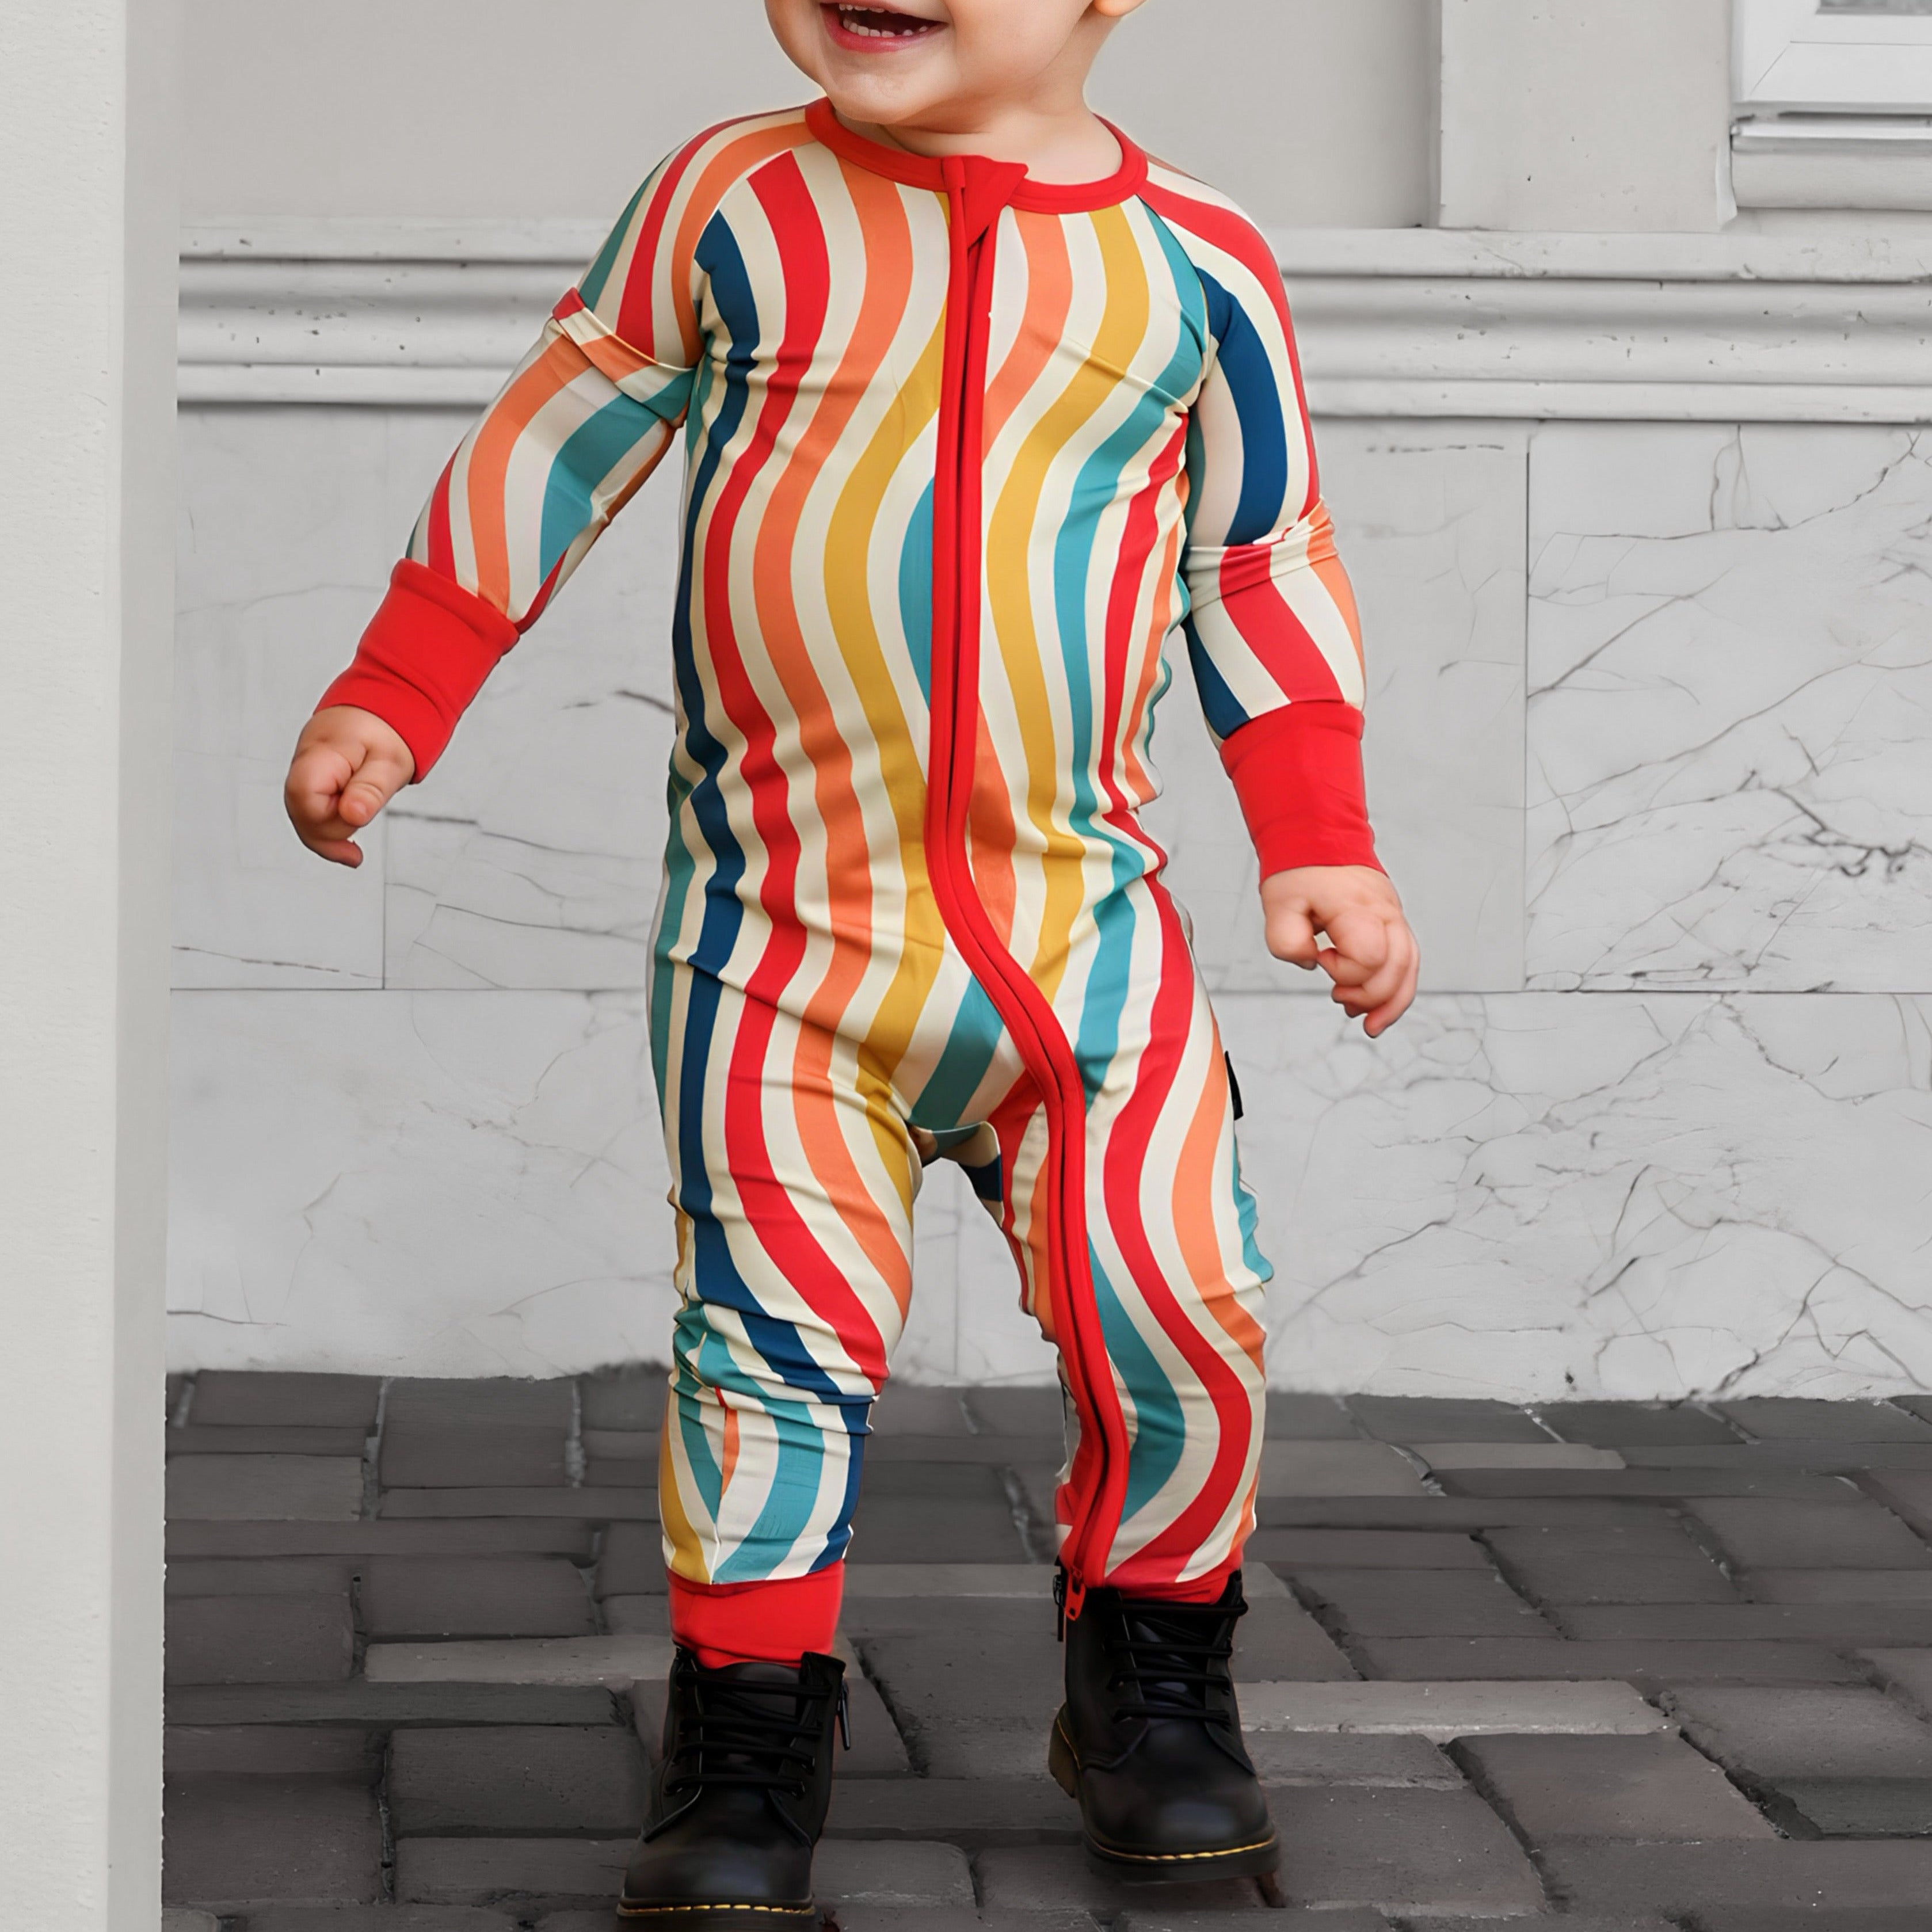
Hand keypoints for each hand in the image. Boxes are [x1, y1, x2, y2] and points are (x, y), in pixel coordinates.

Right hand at [284, 706, 414, 867]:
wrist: (382, 707)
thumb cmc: (387, 730)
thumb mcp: (390, 762)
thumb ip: (371, 790)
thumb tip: (354, 815)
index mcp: (320, 755)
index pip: (304, 799)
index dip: (327, 821)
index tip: (356, 823)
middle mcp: (304, 764)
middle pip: (300, 814)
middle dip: (330, 832)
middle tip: (358, 839)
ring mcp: (305, 773)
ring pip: (304, 817)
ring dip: (329, 834)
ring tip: (352, 852)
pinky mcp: (312, 781)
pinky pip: (311, 812)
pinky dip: (328, 829)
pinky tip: (345, 848)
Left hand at [1260, 865, 1418, 1037]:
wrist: (1318, 838)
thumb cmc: (1300, 869)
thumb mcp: (1277, 904)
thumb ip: (1287, 942)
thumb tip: (1311, 964)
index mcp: (1357, 907)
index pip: (1369, 957)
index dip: (1344, 971)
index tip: (1321, 958)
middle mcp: (1385, 912)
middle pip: (1398, 969)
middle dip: (1370, 997)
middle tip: (1340, 999)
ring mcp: (1393, 916)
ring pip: (1411, 968)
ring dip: (1391, 1001)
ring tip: (1369, 1023)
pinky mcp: (1393, 922)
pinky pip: (1407, 961)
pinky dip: (1396, 988)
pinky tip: (1380, 1006)